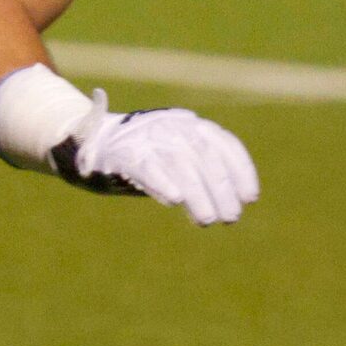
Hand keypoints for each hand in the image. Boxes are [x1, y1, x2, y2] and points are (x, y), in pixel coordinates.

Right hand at [60, 105, 258, 225]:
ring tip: (208, 220)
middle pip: (204, 156)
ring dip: (197, 194)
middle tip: (231, 217)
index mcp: (190, 124)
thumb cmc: (148, 156)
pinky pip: (145, 166)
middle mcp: (172, 127)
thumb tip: (236, 200)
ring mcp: (147, 138)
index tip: (250, 197)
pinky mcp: (123, 154)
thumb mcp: (178, 155)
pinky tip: (175, 200)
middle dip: (221, 188)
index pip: (223, 143)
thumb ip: (203, 170)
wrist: (96, 143)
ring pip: (178, 164)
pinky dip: (161, 181)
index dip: (240, 169)